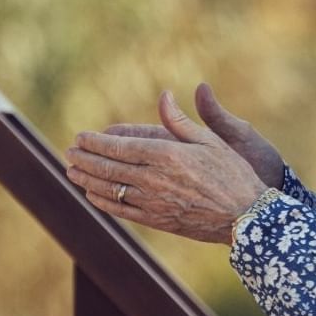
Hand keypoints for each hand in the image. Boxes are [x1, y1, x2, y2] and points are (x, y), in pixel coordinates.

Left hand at [65, 90, 267, 243]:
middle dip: (85, 159)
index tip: (80, 137)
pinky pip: (121, 211)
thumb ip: (180, 121)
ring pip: (110, 189)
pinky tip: (92, 195)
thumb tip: (164, 95)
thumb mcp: (210, 140)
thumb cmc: (232, 173)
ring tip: (72, 172)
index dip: (96, 142)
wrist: (245, 217)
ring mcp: (153, 202)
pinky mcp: (156, 220)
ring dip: (87, 180)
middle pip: (108, 167)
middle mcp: (154, 178)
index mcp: (166, 154)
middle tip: (69, 152)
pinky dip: (103, 202)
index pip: (120, 147)